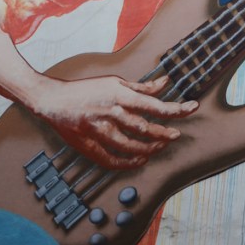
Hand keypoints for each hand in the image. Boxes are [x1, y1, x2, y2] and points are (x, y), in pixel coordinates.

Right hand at [30, 75, 198, 169]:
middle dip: (164, 133)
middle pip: (144, 128)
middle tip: (175, 135)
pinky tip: (139, 159)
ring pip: (130, 146)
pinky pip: (112, 160)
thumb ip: (142, 86)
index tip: (191, 108)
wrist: (53, 100)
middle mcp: (110, 112)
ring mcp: (98, 130)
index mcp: (119, 94)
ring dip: (149, 148)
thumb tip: (165, 82)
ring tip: (159, 146)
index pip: (154, 104)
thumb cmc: (87, 89)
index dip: (175, 109)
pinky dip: (128, 163)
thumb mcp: (115, 82)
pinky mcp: (88, 145)